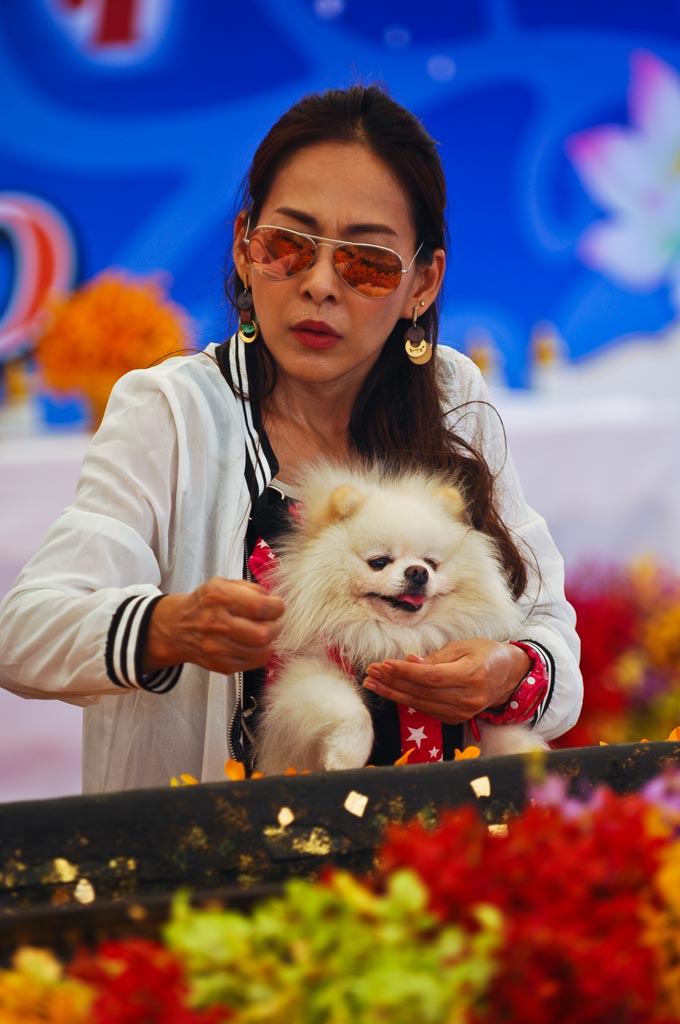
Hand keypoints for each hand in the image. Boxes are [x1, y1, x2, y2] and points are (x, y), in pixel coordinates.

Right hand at [143, 578, 284, 675]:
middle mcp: (215, 623)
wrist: (177, 627)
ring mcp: (215, 647)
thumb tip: (274, 602)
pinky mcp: (219, 664)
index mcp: (218, 597)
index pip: (259, 606)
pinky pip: (252, 663)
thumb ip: (252, 589)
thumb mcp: (224, 584)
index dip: (276, 607)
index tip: (277, 606)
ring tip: (265, 633)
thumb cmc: (206, 603)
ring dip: (270, 642)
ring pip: (260, 652)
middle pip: (262, 633)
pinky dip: (260, 654)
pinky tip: (255, 644)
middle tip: (274, 622)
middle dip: (276, 627)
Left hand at [362, 639, 530, 723]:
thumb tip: (410, 661)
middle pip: (422, 692)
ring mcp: (463, 713)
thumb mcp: (463, 647)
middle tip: (370, 673)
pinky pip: (426, 709)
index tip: (382, 664)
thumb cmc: (486, 654)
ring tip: (373, 683)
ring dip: (394, 693)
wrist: (510, 676)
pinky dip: (407, 700)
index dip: (404, 672)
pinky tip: (391, 691)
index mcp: (472, 676)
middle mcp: (467, 699)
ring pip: (421, 704)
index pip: (430, 677)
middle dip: (392, 682)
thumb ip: (436, 658)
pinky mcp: (457, 719)